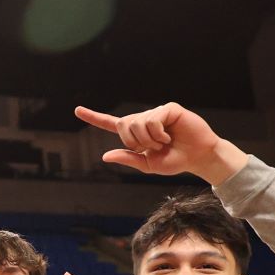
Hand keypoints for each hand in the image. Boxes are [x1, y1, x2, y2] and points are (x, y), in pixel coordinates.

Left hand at [73, 102, 245, 184]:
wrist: (197, 157)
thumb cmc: (174, 161)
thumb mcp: (147, 165)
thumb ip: (128, 158)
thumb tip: (104, 155)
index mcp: (135, 134)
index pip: (111, 124)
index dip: (94, 118)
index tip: (77, 110)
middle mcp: (143, 120)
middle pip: (123, 125)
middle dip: (134, 141)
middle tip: (152, 148)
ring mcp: (156, 113)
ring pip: (137, 124)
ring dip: (149, 140)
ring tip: (164, 142)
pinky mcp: (169, 109)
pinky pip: (152, 120)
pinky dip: (158, 133)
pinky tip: (169, 136)